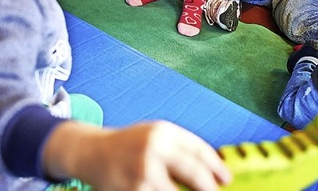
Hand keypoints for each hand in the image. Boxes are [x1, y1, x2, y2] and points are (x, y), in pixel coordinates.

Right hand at [44, 120, 231, 190]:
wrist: (91, 152)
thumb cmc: (130, 145)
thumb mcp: (155, 136)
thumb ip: (181, 149)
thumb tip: (214, 170)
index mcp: (163, 132)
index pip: (199, 150)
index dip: (217, 167)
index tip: (227, 180)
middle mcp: (153, 149)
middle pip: (194, 173)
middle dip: (209, 188)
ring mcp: (142, 173)